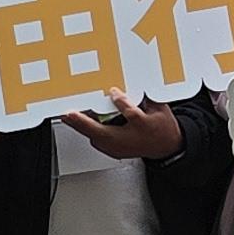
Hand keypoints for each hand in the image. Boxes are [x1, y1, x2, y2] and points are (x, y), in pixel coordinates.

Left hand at [60, 95, 183, 162]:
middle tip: (69, 114)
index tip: (113, 91)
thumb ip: (145, 96)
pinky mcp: (113, 151)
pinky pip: (95, 139)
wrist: (165, 147)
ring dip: (81, 126)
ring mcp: (119, 148)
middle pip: (102, 132)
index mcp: (144, 126)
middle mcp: (129, 140)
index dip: (122, 102)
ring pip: (95, 137)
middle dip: (83, 123)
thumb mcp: (160, 108)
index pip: (132, 114)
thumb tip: (131, 83)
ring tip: (68, 115)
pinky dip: (86, 130)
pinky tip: (78, 122)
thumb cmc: (161, 128)